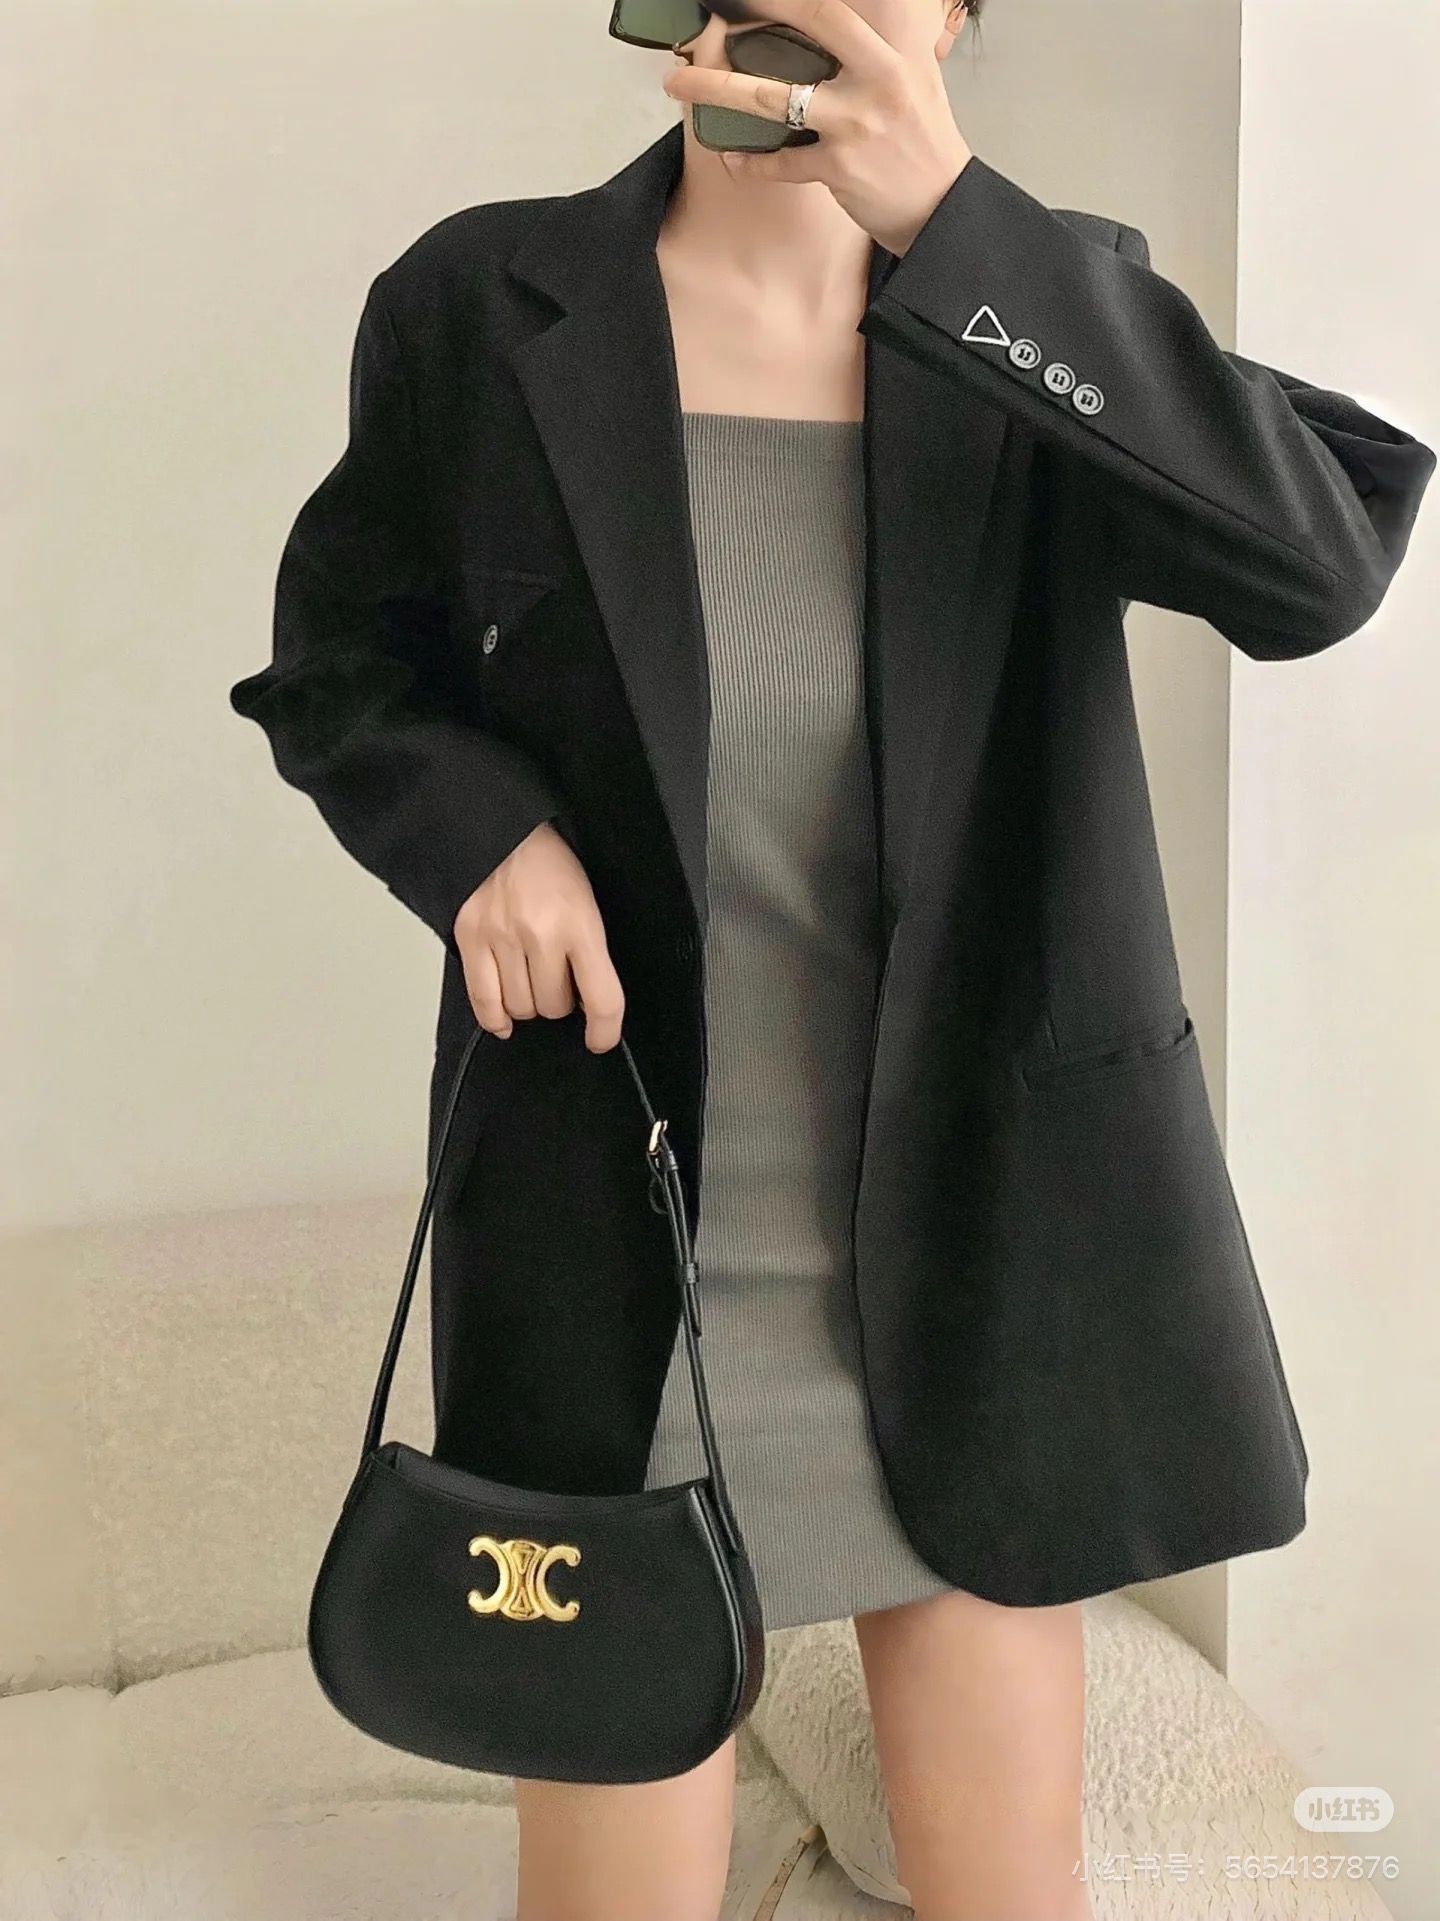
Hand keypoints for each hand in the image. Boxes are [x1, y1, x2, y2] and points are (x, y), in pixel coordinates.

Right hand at [452, 822, 625, 1052]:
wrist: (500, 827)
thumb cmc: (548, 862)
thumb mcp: (587, 900)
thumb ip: (588, 948)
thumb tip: (588, 1002)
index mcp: (580, 923)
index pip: (602, 998)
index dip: (605, 1030)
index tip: (600, 1038)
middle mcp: (540, 934)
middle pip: (554, 1008)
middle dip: (561, 1001)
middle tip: (559, 979)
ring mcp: (500, 938)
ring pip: (520, 1008)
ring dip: (529, 1003)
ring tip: (532, 980)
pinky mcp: (469, 938)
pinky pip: (483, 1001)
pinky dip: (496, 1018)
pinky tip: (504, 1020)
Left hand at [661, 0, 974, 257]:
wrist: (942, 211)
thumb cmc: (924, 148)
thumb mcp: (914, 85)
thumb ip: (875, 59)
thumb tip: (838, 35)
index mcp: (891, 59)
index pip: (833, 11)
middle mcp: (874, 84)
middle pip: (802, 33)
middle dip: (749, 17)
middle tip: (706, 19)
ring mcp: (854, 127)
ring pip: (771, 100)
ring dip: (718, 91)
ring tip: (680, 85)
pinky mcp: (839, 171)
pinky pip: (780, 163)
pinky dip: (751, 162)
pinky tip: (732, 157)